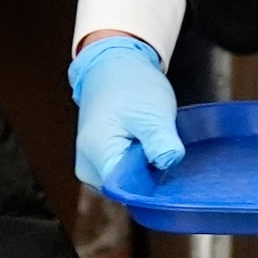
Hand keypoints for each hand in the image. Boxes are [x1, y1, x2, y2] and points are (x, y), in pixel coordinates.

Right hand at [69, 34, 183, 190]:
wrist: (113, 66)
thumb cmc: (129, 85)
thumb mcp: (152, 112)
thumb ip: (161, 142)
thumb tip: (168, 164)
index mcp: (98, 155)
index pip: (128, 191)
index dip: (153, 184)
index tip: (167, 164)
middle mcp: (89, 167)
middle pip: (129, 190)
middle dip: (151, 175)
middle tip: (160, 144)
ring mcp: (93, 166)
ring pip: (129, 183)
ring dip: (147, 168)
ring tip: (150, 139)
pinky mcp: (100, 162)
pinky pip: (125, 174)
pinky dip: (141, 163)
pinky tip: (145, 143)